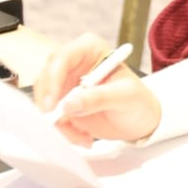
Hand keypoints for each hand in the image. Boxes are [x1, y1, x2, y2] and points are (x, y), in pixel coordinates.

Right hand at [35, 34, 160, 145]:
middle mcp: (74, 64)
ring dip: (58, 122)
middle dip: (48, 103)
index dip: (53, 79)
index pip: (62, 58)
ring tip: (82, 136)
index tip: (54, 103)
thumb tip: (69, 104)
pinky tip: (83, 138)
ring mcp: (66, 84)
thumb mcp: (124, 98)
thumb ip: (97, 99)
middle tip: (57, 123)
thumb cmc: (139, 101)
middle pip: (46, 78)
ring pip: (45, 100)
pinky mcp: (63, 104)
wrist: (142, 120)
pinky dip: (63, 131)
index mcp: (91, 49)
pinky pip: (51, 117)